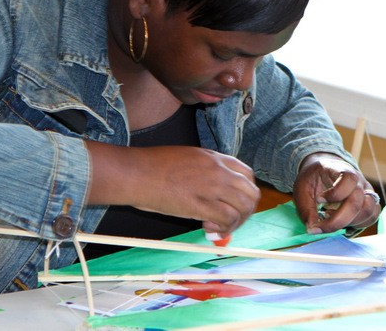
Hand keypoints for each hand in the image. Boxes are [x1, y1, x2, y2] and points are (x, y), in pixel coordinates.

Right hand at [87, 143, 260, 233]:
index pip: (246, 174)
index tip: (234, 203)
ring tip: (218, 227)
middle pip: (250, 192)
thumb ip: (202, 171)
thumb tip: (210, 191)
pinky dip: (224, 229)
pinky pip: (228, 219)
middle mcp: (217, 169)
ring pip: (243, 206)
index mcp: (213, 156)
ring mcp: (211, 185)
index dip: (245, 191)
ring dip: (236, 222)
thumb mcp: (185, 158)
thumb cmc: (151, 166)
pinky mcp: (201, 204)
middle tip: (230, 220)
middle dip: (245, 210)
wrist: (135, 173)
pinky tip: (209, 230)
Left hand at [293, 152, 380, 234]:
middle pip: (357, 202)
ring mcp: (367, 192)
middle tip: (320, 223)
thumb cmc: (313, 179)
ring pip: (368, 212)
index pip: (349, 179)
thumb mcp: (302, 188)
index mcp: (342, 170)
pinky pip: (371, 217)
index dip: (335, 194)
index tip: (319, 200)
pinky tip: (341, 222)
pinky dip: (357, 225)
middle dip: (338, 219)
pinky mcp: (370, 203)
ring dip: (349, 222)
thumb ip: (305, 208)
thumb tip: (313, 228)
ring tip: (330, 217)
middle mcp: (359, 181)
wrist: (323, 171)